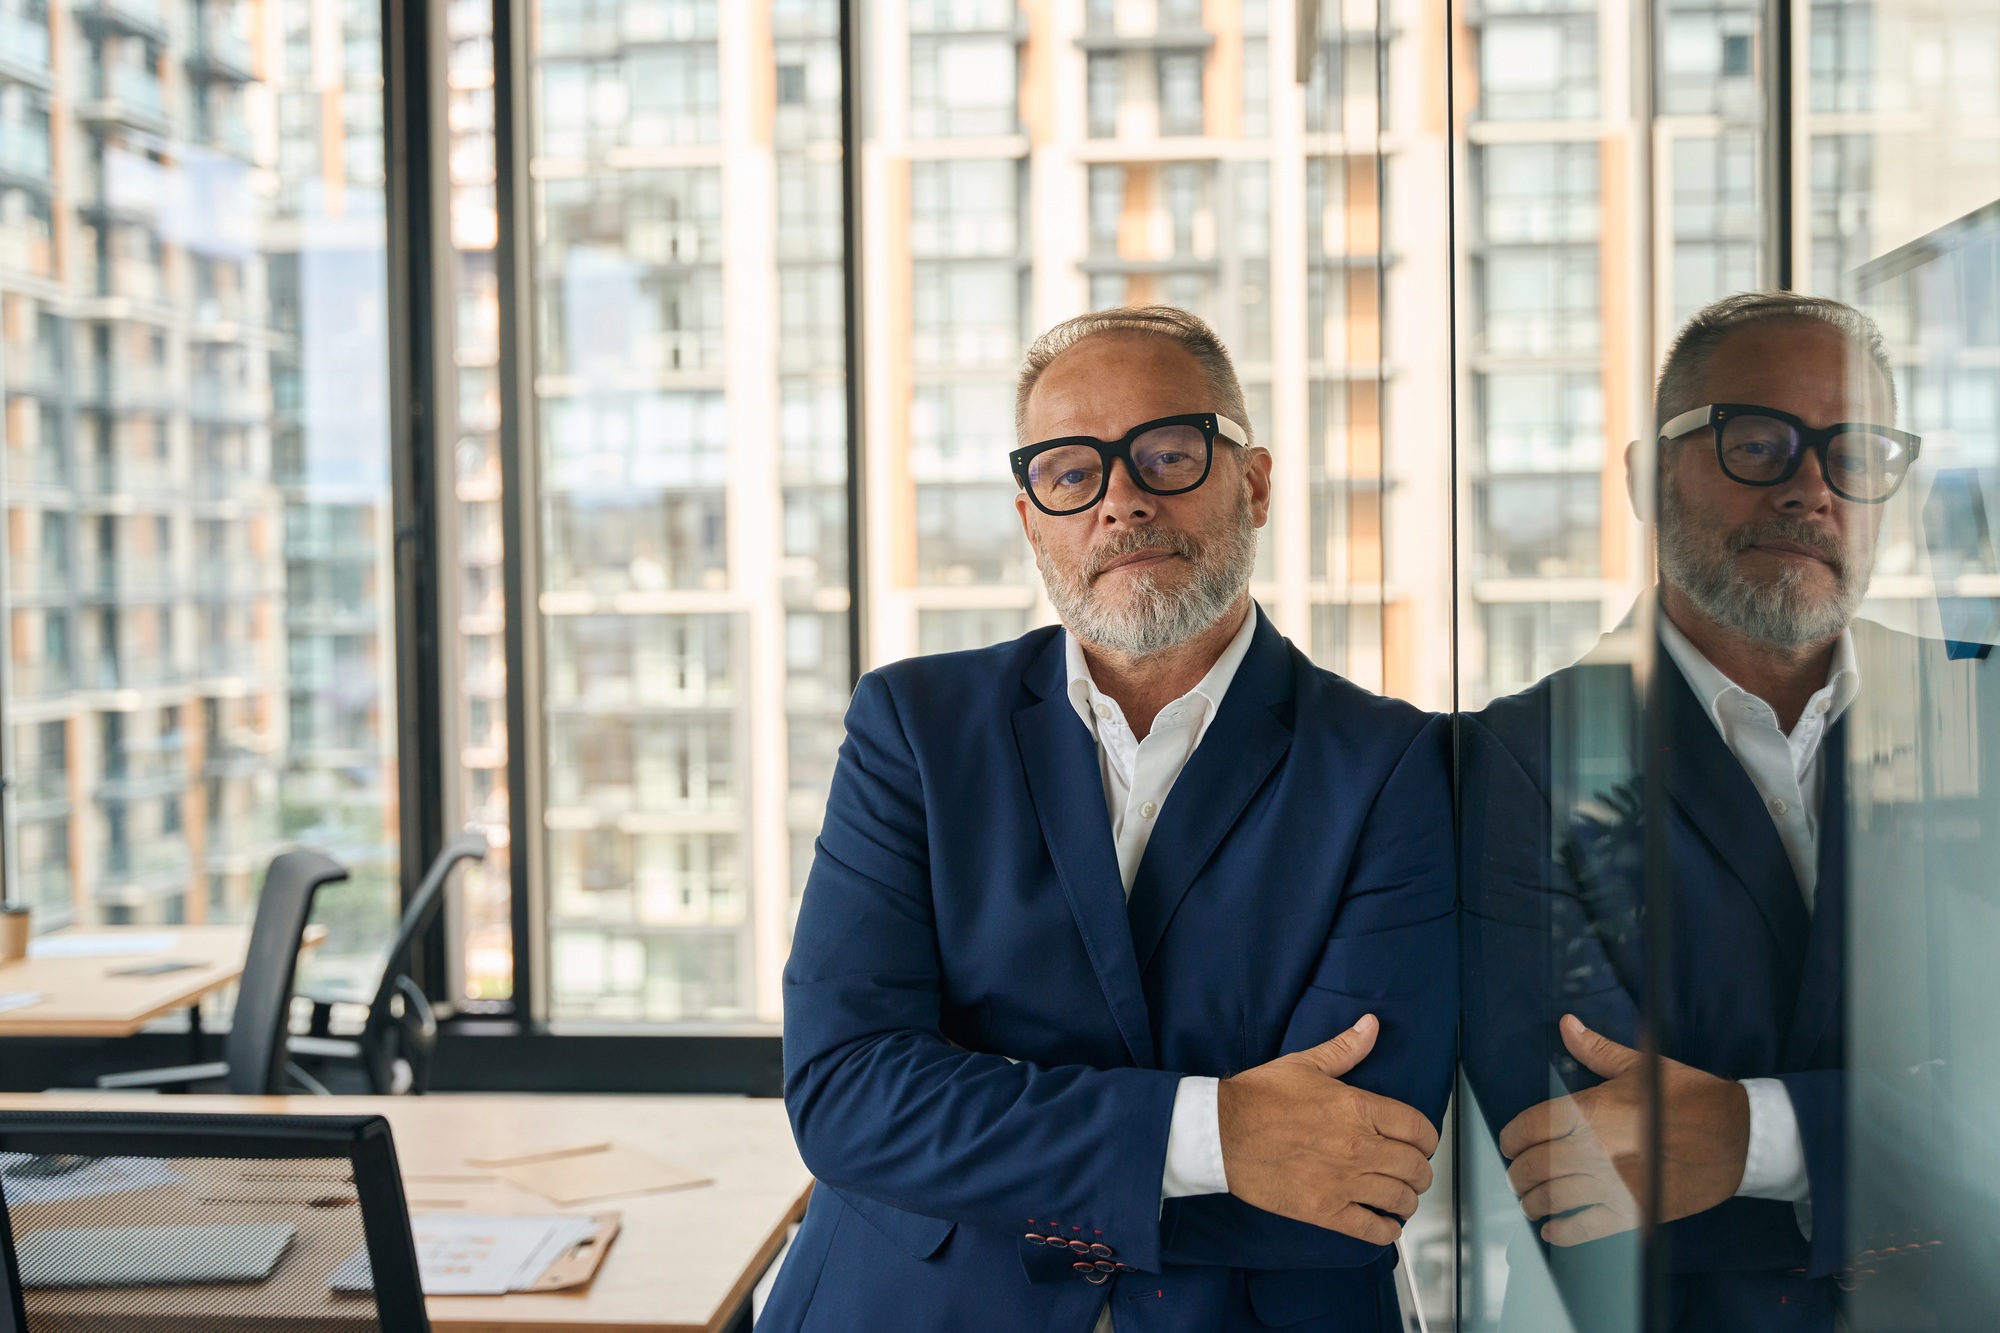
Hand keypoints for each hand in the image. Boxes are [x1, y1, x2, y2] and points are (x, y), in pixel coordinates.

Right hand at [1216, 1014, 1439, 1244]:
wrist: (1221, 1131)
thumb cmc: (1259, 1097)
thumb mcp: (1305, 1064)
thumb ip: (1345, 1048)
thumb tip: (1370, 1026)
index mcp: (1358, 1108)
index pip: (1419, 1129)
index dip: (1428, 1139)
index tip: (1423, 1144)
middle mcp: (1359, 1147)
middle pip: (1415, 1167)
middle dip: (1420, 1171)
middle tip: (1414, 1172)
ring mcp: (1344, 1182)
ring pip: (1400, 1199)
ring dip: (1407, 1200)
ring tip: (1401, 1198)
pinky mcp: (1325, 1209)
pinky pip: (1370, 1229)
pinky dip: (1385, 1230)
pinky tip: (1385, 1225)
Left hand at [1497, 1014, 1749, 1244]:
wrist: (1740, 1136)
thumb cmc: (1690, 1097)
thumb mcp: (1640, 1066)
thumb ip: (1595, 1050)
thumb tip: (1567, 1024)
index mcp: (1590, 1109)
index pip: (1529, 1127)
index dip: (1511, 1139)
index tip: (1510, 1144)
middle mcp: (1594, 1148)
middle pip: (1534, 1167)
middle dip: (1519, 1174)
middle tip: (1518, 1176)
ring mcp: (1613, 1183)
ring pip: (1553, 1199)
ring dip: (1534, 1203)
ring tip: (1532, 1202)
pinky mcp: (1634, 1211)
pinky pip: (1585, 1227)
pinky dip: (1562, 1231)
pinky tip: (1553, 1229)